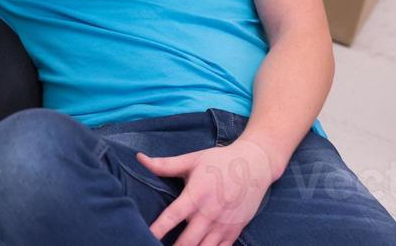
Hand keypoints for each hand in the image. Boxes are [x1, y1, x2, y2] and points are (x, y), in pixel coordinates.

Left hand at [138, 139, 280, 245]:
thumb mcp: (192, 160)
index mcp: (196, 194)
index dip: (157, 229)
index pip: (172, 216)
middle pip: (186, 242)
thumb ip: (165, 165)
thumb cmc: (219, 161)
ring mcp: (223, 225)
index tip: (144, 236)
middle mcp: (209, 213)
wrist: (255, 165)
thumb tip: (139, 158)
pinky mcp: (234, 232)